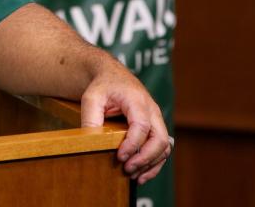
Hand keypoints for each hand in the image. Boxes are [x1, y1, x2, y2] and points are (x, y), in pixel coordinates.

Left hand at [80, 66, 170, 184]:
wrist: (113, 76)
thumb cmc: (103, 86)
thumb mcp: (91, 97)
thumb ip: (90, 117)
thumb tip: (90, 141)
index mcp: (137, 101)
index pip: (141, 126)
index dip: (133, 144)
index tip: (119, 157)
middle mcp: (152, 110)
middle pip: (160, 139)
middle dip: (145, 158)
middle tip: (127, 169)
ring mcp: (156, 119)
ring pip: (164, 146)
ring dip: (151, 164)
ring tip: (134, 177)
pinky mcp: (155, 127)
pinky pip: (162, 148)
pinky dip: (154, 163)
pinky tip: (141, 175)